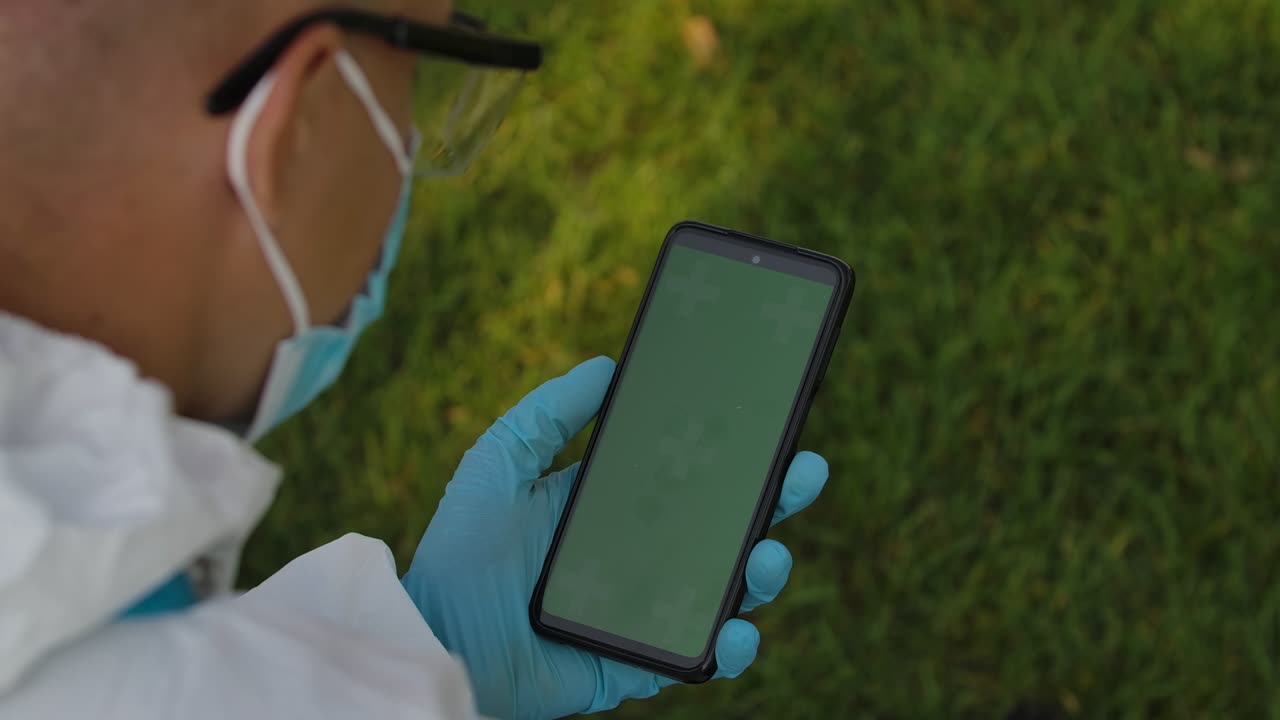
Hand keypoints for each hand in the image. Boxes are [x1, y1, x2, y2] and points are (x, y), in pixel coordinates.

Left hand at [402, 357, 827, 719]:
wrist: (437, 640)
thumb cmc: (461, 550)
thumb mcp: (500, 461)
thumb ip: (550, 412)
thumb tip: (609, 365)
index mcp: (616, 506)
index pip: (694, 474)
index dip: (738, 451)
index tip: (775, 418)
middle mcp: (642, 556)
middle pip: (729, 526)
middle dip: (776, 499)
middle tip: (805, 471)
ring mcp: (647, 610)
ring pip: (730, 589)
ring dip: (765, 572)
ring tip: (770, 554)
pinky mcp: (640, 662)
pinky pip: (700, 656)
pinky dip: (731, 646)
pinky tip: (737, 628)